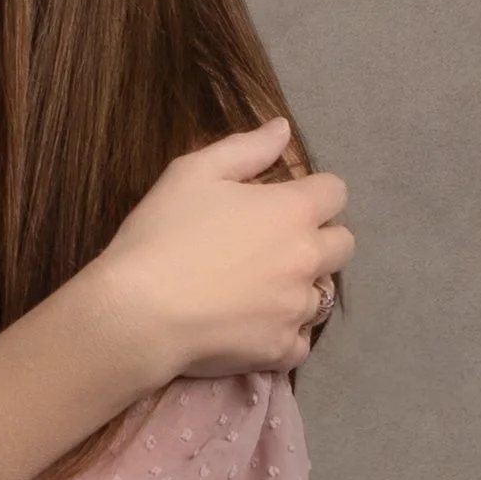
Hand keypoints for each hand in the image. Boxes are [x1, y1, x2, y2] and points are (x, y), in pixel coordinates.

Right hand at [86, 120, 352, 380]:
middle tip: (273, 247)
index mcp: (292, 210)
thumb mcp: (192, 173)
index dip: (312, 193)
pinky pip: (301, 342)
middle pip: (342, 245)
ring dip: (300, 288)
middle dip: (317, 240)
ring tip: (259, 292)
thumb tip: (283, 130)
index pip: (335, 192)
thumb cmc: (161, 235)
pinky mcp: (281, 349)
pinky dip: (283, 335)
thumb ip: (245, 148)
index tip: (281, 202)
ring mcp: (297, 308)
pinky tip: (255, 328)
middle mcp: (307, 258)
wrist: (138, 313)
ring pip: (321, 295)